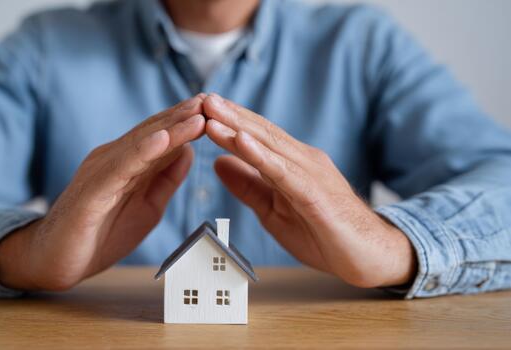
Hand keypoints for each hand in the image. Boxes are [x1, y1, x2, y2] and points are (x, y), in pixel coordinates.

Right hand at [0, 95, 205, 290]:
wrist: (54, 262)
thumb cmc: (100, 235)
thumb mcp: (147, 207)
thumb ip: (165, 180)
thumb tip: (189, 151)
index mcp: (127, 164)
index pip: (160, 137)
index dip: (186, 122)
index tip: (215, 107)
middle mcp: (113, 160)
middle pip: (152, 133)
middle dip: (182, 116)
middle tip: (211, 98)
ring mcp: (101, 172)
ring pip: (140, 145)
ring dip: (170, 128)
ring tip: (196, 112)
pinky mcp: (92, 191)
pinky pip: (120, 168)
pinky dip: (142, 151)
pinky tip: (163, 139)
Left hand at [203, 94, 415, 287]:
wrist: (369, 256)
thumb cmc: (323, 233)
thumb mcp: (273, 210)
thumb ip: (248, 186)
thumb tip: (218, 163)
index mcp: (291, 163)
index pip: (256, 136)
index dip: (230, 121)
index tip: (202, 107)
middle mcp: (302, 160)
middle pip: (261, 133)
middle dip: (230, 114)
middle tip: (202, 97)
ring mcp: (311, 174)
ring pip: (269, 146)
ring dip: (239, 127)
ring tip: (213, 111)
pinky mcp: (315, 194)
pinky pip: (283, 172)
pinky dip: (261, 156)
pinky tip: (241, 142)